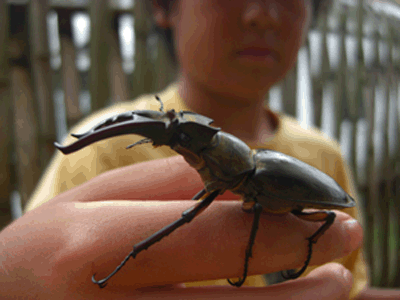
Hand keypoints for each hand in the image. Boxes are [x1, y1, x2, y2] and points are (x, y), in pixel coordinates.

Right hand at [0, 156, 361, 298]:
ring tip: (331, 284)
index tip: (327, 216)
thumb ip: (161, 186)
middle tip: (345, 249)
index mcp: (96, 247)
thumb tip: (230, 180)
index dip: (281, 225)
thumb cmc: (41, 251)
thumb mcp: (89, 200)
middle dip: (306, 275)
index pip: (214, 234)